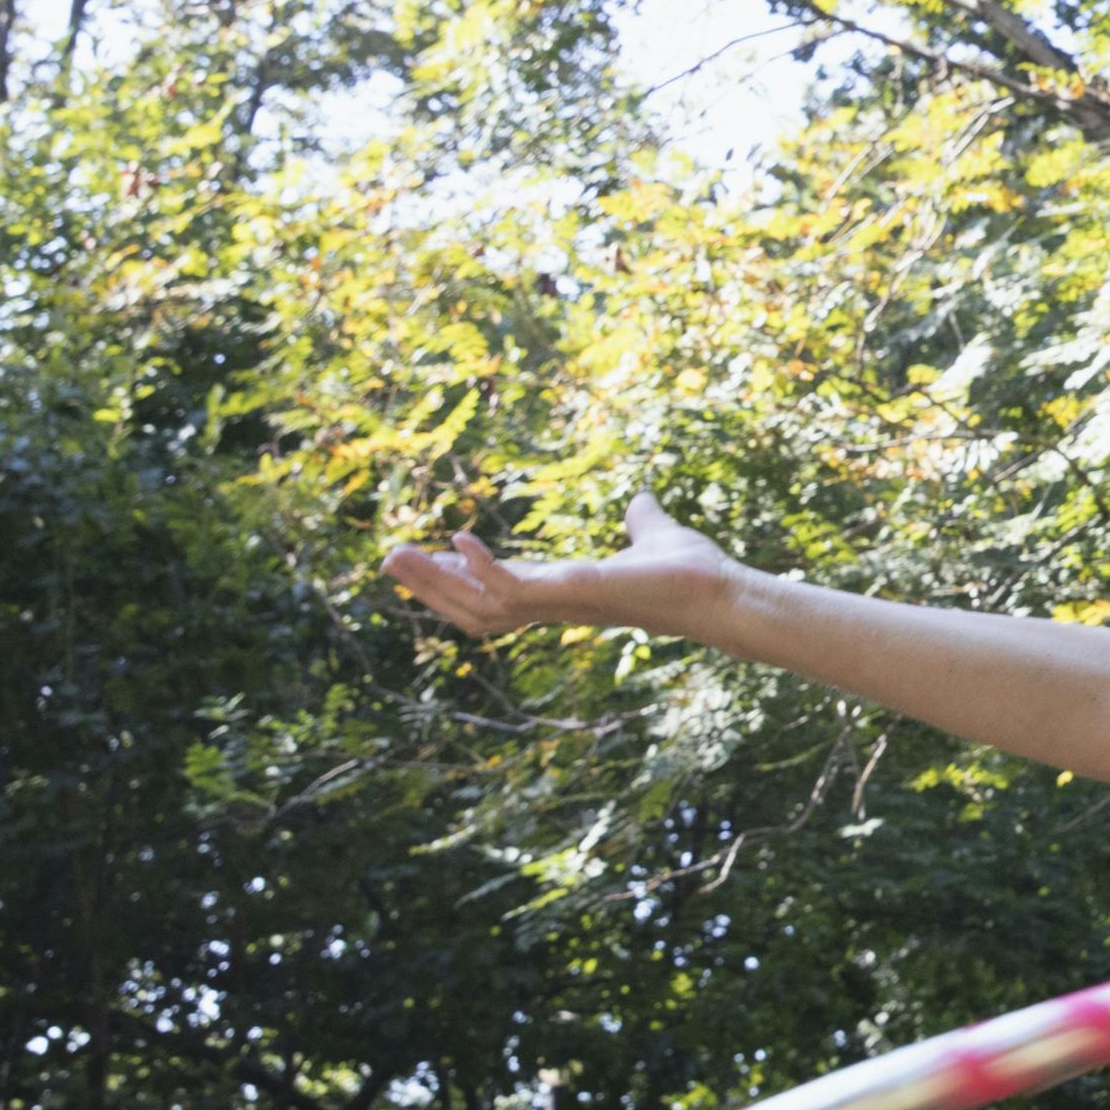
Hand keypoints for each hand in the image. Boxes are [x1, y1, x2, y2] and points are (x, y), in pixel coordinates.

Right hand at [380, 486, 742, 642]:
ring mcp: (563, 603)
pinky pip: (515, 589)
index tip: (426, 559)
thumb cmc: (691, 574)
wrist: (723, 591)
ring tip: (396, 555)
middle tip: (386, 561)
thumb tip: (643, 499)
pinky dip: (483, 568)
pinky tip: (457, 539)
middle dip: (429, 589)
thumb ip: (642, 521)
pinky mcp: (576, 592)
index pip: (497, 593)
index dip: (459, 581)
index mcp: (565, 592)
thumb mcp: (655, 535)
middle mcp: (557, 605)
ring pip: (480, 608)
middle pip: (474, 610)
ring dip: (435, 584)